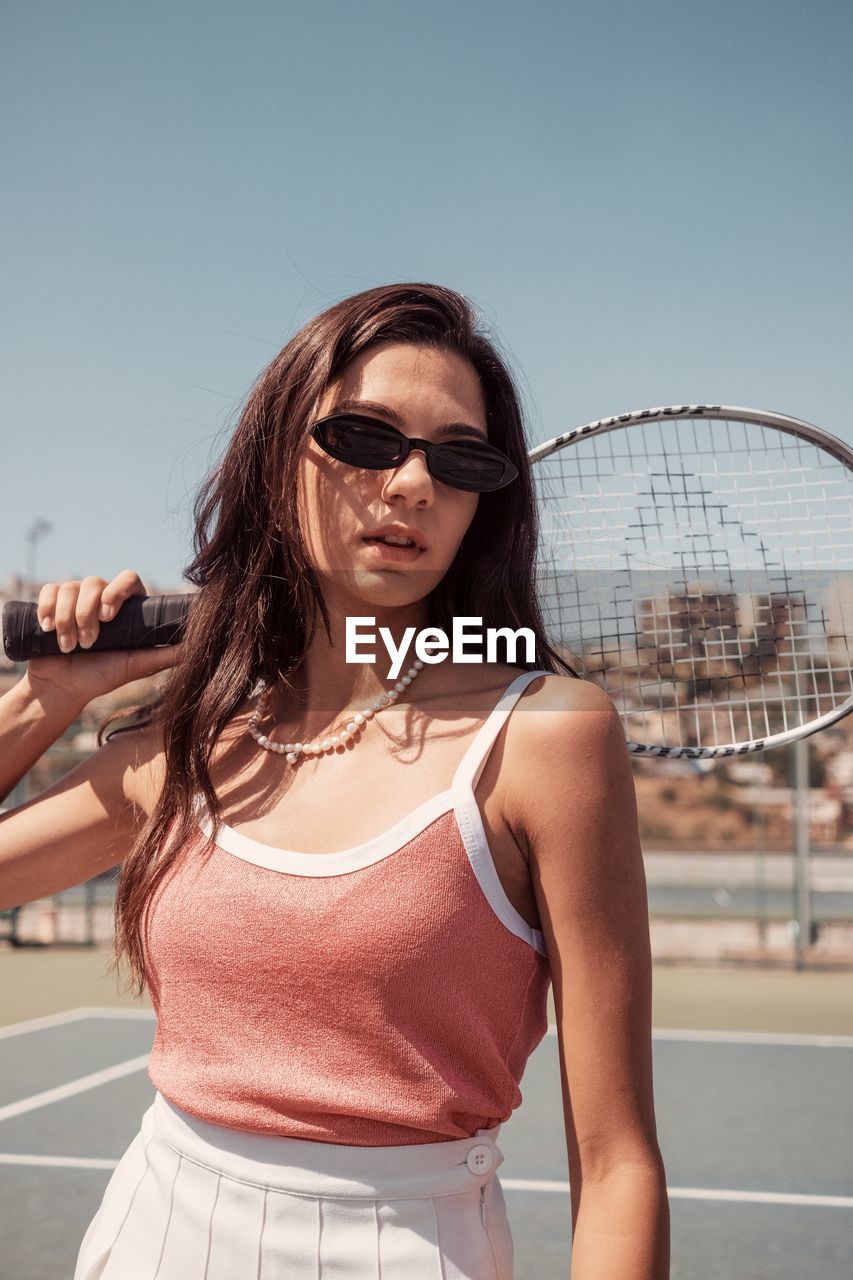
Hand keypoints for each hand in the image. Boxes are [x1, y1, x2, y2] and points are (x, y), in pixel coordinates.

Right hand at [24, 571, 180, 711]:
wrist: (61, 688)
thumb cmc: (101, 677)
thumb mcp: (136, 667)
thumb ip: (165, 655)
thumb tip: (198, 646)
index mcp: (126, 608)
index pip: (128, 579)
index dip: (116, 592)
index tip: (108, 617)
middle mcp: (102, 598)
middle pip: (94, 582)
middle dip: (86, 613)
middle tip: (88, 643)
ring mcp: (76, 599)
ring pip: (70, 588)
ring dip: (66, 620)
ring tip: (68, 647)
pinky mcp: (52, 603)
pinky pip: (49, 590)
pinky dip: (46, 609)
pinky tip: (46, 629)